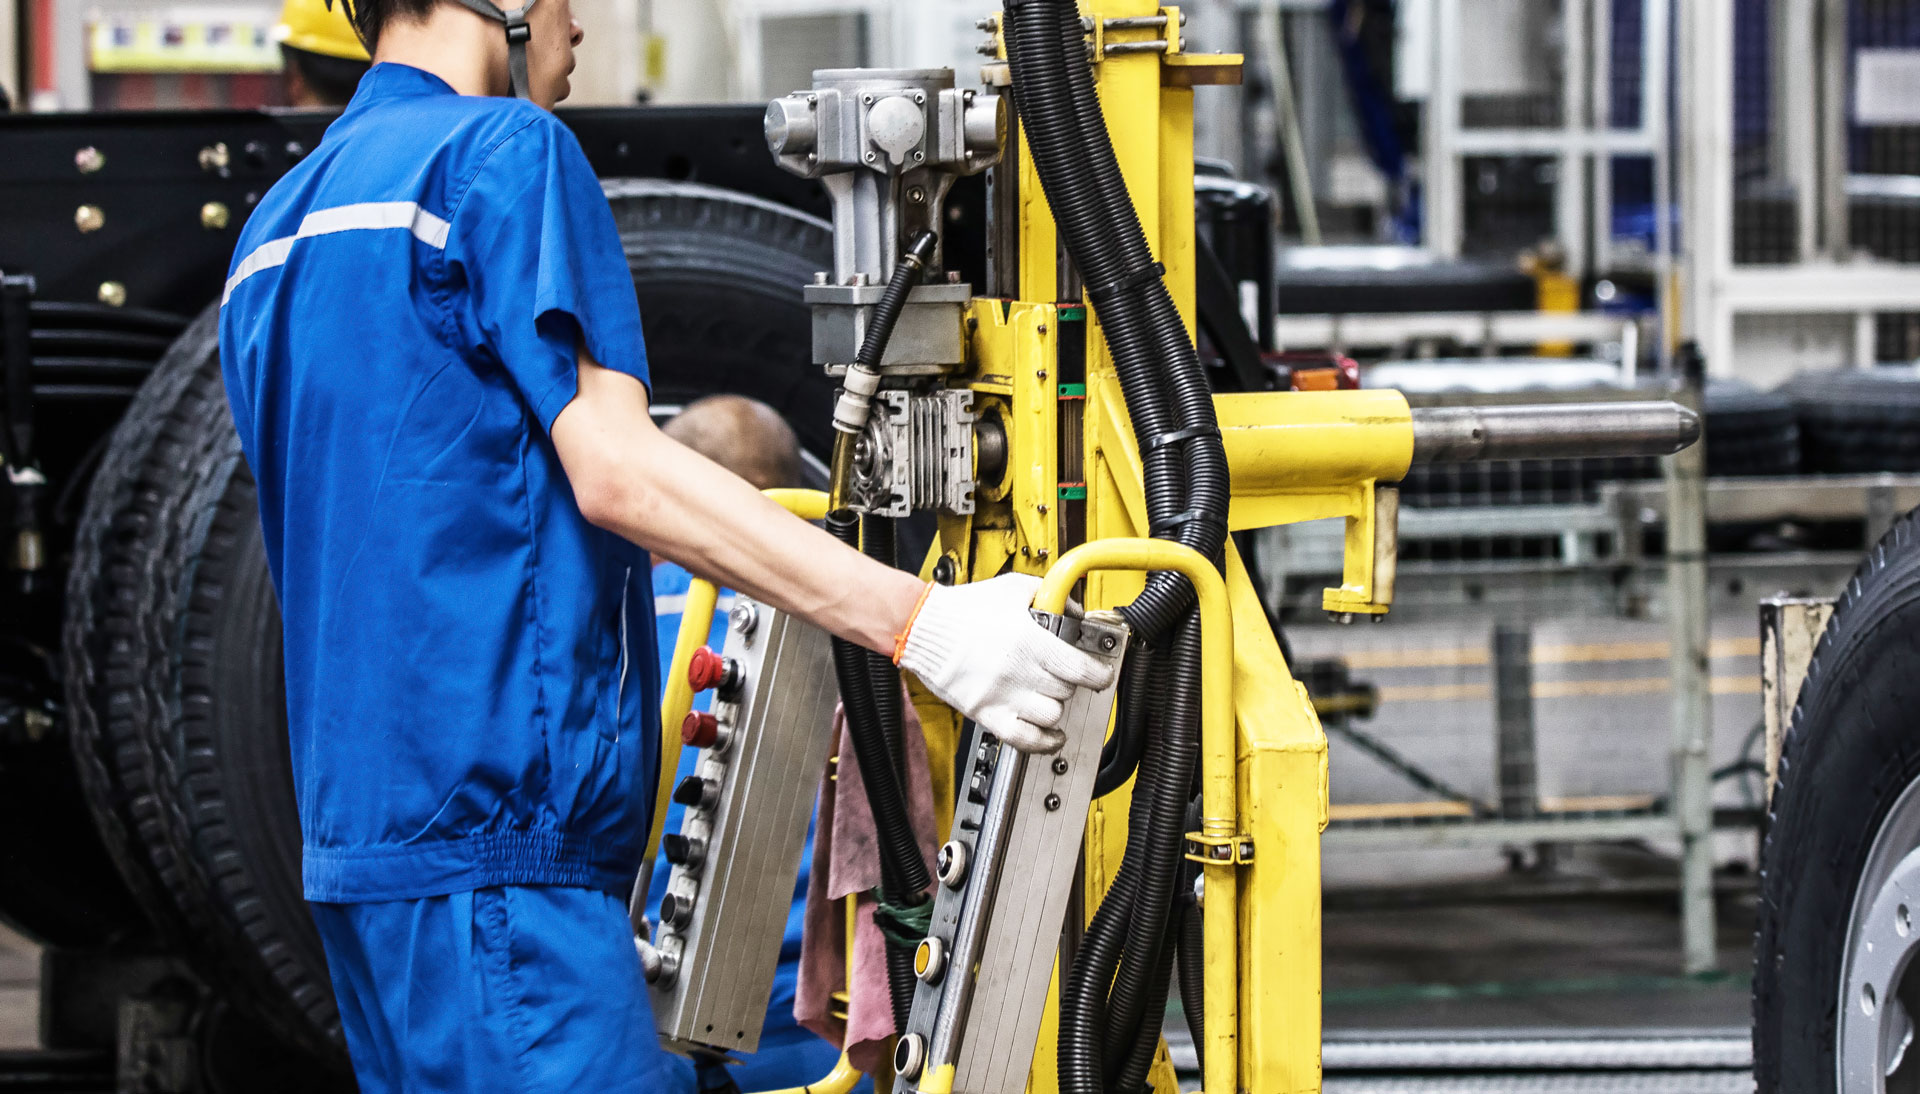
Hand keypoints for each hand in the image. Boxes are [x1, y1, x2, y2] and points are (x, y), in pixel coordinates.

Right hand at [895, 573, 1118, 752]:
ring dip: (1056, 705)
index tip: (1102, 674)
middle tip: (1063, 673)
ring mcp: (1001, 695)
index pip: (1079, 669)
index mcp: (1029, 640)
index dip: (1098, 674)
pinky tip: (1051, 734)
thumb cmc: (964, 608)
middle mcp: (1018, 671)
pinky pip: (1023, 738)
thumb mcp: (1014, 589)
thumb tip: (1075, 611)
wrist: (922, 626)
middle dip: (1070, 681)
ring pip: (1050, 715)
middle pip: (1066, 690)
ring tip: (1049, 693)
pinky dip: (1043, 741)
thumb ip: (1050, 596)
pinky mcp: (985, 712)